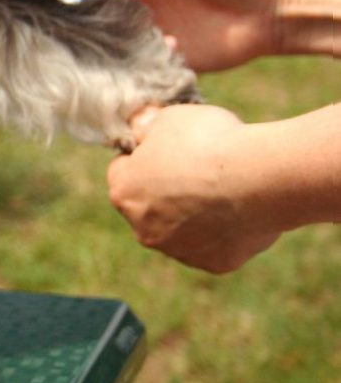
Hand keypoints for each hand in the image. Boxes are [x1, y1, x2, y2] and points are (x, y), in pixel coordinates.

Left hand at [107, 105, 281, 272]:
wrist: (259, 176)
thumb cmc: (209, 142)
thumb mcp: (169, 118)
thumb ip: (148, 126)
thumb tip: (140, 128)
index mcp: (124, 192)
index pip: (124, 173)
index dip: (145, 158)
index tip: (168, 149)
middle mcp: (144, 229)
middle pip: (150, 207)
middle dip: (168, 190)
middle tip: (199, 169)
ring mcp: (179, 250)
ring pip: (182, 230)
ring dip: (195, 214)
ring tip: (225, 189)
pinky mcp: (214, 263)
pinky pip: (216, 245)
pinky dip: (225, 231)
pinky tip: (241, 210)